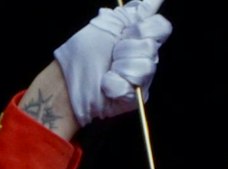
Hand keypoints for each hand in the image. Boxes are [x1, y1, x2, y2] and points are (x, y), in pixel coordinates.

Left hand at [52, 0, 171, 126]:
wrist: (66, 79)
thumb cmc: (83, 52)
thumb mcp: (108, 23)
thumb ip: (136, 11)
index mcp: (141, 38)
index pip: (161, 27)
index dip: (144, 28)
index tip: (125, 32)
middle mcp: (145, 58)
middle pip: (151, 47)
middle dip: (125, 48)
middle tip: (111, 54)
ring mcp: (141, 79)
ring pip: (144, 67)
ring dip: (119, 67)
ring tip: (107, 70)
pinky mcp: (135, 98)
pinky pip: (132, 86)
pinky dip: (113, 84)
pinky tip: (105, 84)